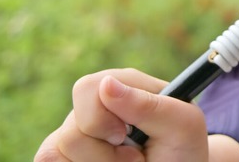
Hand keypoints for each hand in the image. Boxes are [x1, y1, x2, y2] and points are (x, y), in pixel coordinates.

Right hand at [34, 69, 206, 161]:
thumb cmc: (183, 150)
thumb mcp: (182, 127)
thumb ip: (150, 104)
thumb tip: (106, 84)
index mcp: (124, 85)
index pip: (87, 88)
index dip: (101, 119)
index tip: (124, 136)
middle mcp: (95, 107)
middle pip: (70, 130)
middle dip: (103, 153)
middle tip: (135, 157)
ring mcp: (78, 133)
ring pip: (54, 153)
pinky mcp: (66, 157)